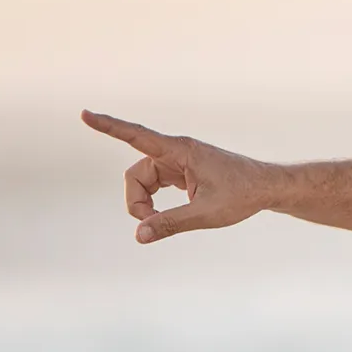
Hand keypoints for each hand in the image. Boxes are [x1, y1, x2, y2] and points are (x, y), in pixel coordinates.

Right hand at [83, 110, 281, 242]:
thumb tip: (139, 236)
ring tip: (159, 223)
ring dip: (145, 204)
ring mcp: (177, 162)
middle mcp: (175, 152)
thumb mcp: (206, 214)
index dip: (108, 127)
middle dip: (136, 201)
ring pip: (144, 182)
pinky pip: (155, 185)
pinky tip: (158, 214)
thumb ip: (170, 224)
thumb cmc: (242, 195)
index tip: (84, 115)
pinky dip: (153, 202)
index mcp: (179, 151)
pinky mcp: (182, 172)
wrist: (266, 188)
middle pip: (136, 175)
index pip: (136, 136)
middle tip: (150, 225)